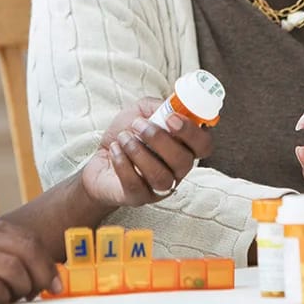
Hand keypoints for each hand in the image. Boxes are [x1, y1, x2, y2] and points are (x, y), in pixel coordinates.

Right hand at [0, 214, 58, 303]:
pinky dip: (1, 301)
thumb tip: (24, 265)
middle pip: (26, 252)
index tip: (54, 280)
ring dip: (22, 292)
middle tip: (42, 293)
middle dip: (43, 277)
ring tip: (15, 300)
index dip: (47, 261)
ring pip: (13, 272)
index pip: (26, 238)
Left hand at [80, 97, 212, 207]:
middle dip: (159, 139)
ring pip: (161, 177)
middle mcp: (176, 171)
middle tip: (138, 125)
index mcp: (184, 148)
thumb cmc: (127, 134)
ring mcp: (159, 187)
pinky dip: (122, 163)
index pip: (204, 145)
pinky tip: (115, 149)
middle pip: (183, 162)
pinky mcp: (138, 197)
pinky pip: (135, 185)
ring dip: (139, 152)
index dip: (192, 132)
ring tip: (123, 137)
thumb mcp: (141, 111)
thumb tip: (170, 107)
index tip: (171, 118)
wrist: (99, 157)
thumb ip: (158, 107)